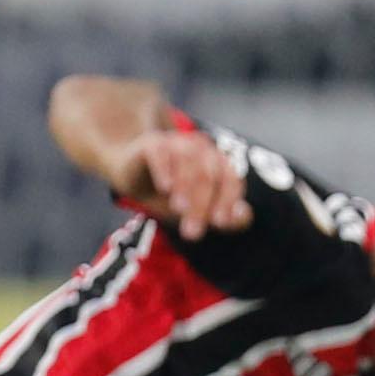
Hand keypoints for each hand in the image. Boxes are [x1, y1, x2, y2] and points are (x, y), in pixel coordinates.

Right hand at [131, 127, 251, 240]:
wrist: (131, 170)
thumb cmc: (169, 193)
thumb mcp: (195, 210)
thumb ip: (222, 217)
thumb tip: (243, 217)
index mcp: (217, 164)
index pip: (230, 180)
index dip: (228, 200)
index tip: (220, 223)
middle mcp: (200, 150)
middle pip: (208, 175)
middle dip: (201, 204)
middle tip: (192, 232)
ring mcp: (176, 143)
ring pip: (187, 161)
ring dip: (185, 187)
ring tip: (178, 209)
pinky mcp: (151, 144)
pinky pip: (161, 153)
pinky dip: (164, 169)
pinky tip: (164, 187)